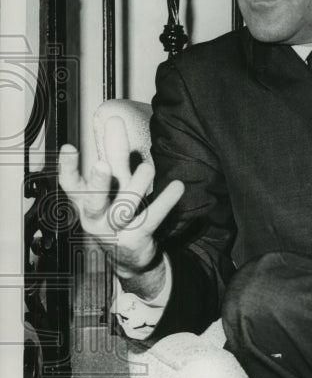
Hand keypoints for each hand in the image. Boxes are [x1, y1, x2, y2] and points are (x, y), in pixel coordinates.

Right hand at [58, 116, 183, 275]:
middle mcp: (94, 216)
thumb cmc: (117, 213)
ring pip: (123, 210)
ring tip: (147, 168)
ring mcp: (113, 231)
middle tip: (102, 165)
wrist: (128, 257)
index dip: (67, 166)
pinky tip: (177, 187)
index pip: (70, 183)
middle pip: (93, 200)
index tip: (70, 147)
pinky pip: (151, 219)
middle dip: (97, 183)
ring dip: (135, 188)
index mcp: (84, 201)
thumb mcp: (113, 184)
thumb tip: (113, 121)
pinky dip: (164, 202)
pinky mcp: (135, 239)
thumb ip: (114, 154)